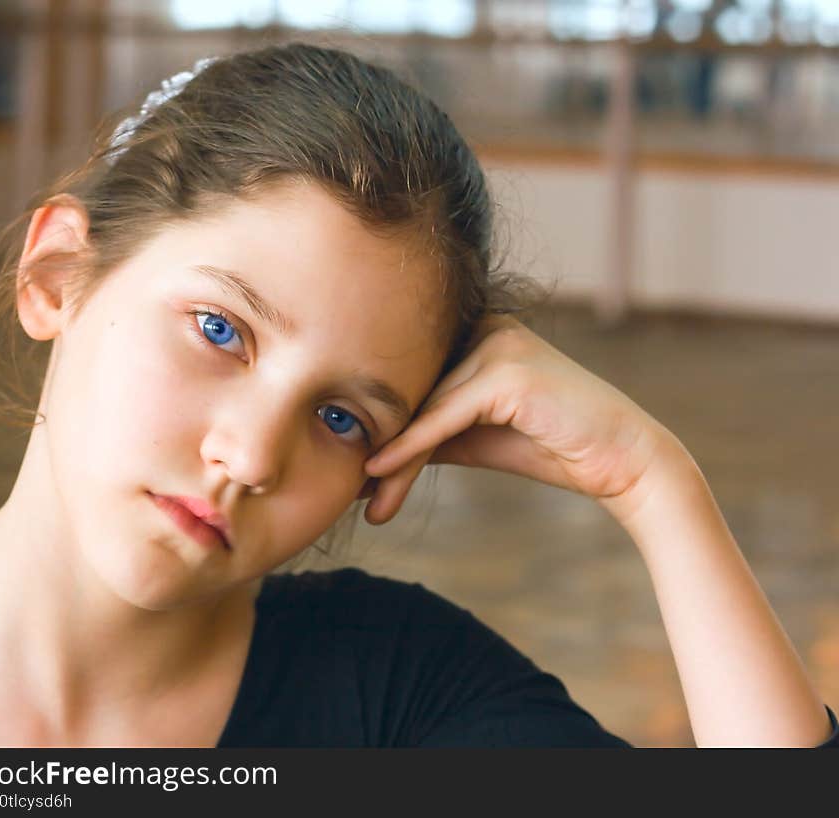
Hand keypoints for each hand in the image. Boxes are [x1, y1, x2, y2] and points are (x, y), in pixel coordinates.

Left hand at [362, 314, 679, 526]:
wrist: (620, 460)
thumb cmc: (548, 444)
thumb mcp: (473, 435)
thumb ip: (429, 428)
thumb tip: (368, 449)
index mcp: (476, 331)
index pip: (414, 377)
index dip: (378, 420)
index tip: (349, 464)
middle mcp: (484, 327)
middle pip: (414, 391)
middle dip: (378, 441)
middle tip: (349, 488)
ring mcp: (498, 344)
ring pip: (423, 407)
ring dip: (391, 457)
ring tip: (364, 498)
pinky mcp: (508, 371)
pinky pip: (445, 416)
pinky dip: (411, 446)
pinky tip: (380, 471)